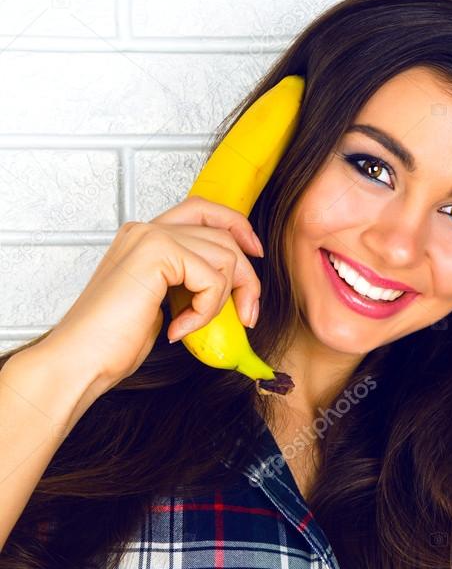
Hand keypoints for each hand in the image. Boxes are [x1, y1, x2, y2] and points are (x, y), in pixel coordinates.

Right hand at [37, 195, 264, 402]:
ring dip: (222, 300)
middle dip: (246, 277)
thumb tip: (231, 281)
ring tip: (193, 325)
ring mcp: (150, 237)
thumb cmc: (113, 340)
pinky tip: (179, 329)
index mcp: (144, 236)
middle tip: (246, 313)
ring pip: (225, 257)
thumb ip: (188, 279)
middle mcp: (146, 229)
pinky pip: (213, 279)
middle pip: (224, 234)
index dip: (236, 226)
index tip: (254, 253)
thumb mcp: (161, 301)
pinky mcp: (157, 253)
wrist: (81, 359)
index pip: (203, 209)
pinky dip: (206, 311)